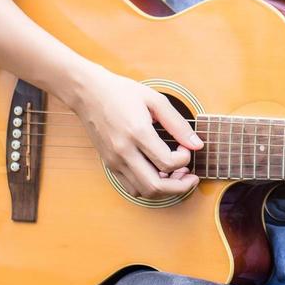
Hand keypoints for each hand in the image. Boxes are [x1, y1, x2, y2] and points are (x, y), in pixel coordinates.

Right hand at [64, 63, 202, 196]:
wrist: (88, 93)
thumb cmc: (121, 93)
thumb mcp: (155, 100)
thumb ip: (178, 124)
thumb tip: (196, 144)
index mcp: (137, 133)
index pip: (167, 163)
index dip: (185, 159)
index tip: (186, 148)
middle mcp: (124, 151)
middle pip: (155, 187)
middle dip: (180, 186)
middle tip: (191, 177)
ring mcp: (114, 161)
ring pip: (143, 192)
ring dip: (164, 189)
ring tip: (175, 175)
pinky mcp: (109, 164)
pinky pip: (131, 187)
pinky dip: (147, 187)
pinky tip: (157, 174)